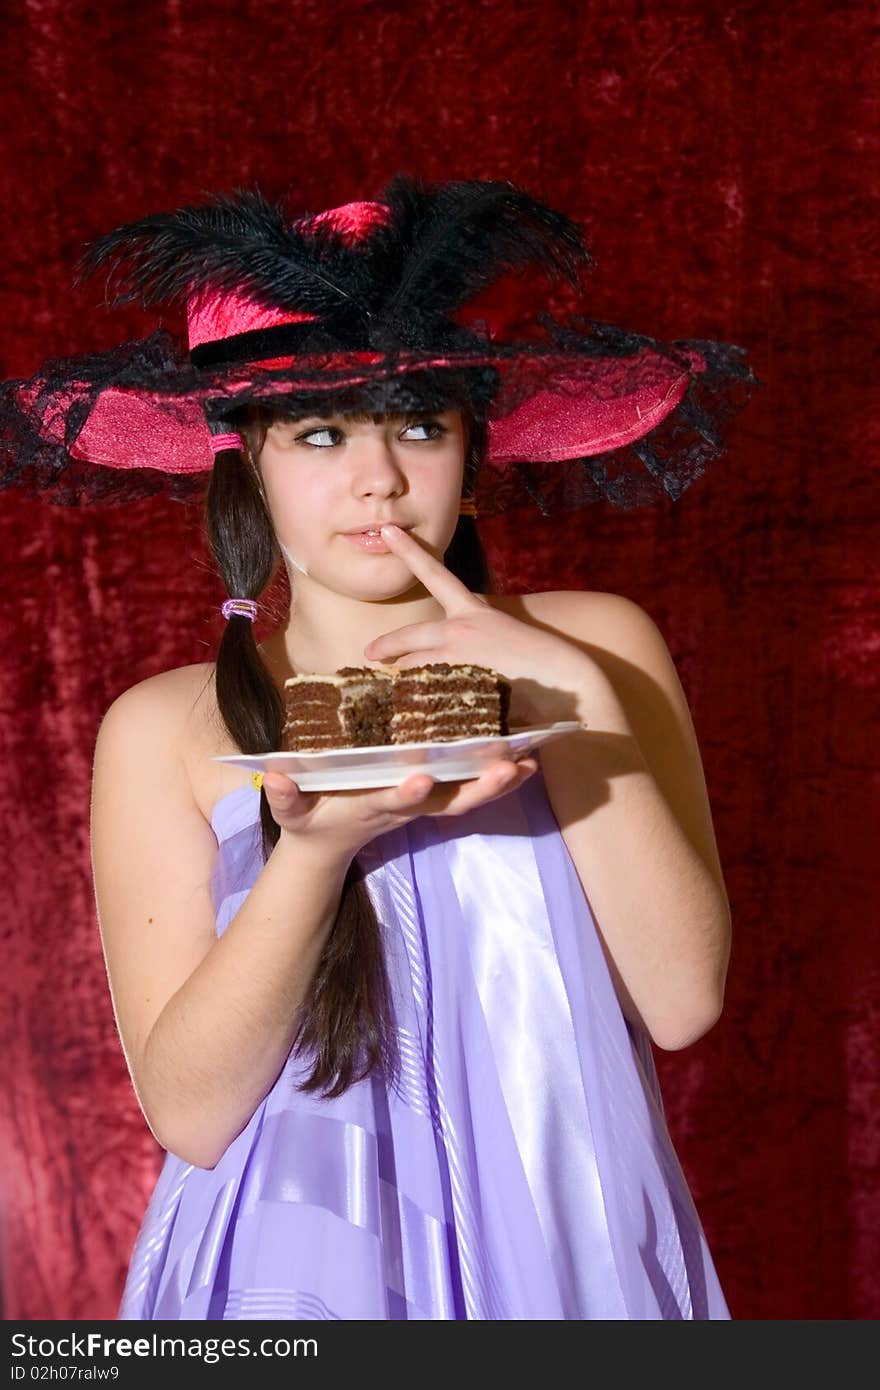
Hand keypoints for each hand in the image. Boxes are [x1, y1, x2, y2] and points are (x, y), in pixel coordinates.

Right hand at [262, 757, 539, 859]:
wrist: (328, 843)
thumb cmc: (309, 820)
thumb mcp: (290, 811)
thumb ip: (283, 796)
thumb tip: (274, 776)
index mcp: (371, 806)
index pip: (391, 800)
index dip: (406, 792)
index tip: (422, 778)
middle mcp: (405, 807)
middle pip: (447, 803)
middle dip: (477, 789)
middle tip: (506, 769)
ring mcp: (423, 806)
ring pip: (466, 798)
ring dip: (498, 784)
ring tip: (529, 762)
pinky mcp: (433, 799)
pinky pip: (471, 791)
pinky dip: (499, 781)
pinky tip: (528, 761)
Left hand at [363, 523, 591, 726]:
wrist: (567, 683)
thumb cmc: (542, 668)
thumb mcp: (504, 641)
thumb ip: (475, 645)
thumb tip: (451, 662)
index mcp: (473, 613)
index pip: (436, 575)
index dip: (409, 552)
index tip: (388, 533)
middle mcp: (460, 629)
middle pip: (408, 634)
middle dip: (385, 646)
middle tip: (369, 654)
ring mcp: (456, 657)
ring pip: (411, 668)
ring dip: (402, 683)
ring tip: (391, 698)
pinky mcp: (456, 685)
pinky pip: (423, 697)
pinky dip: (418, 708)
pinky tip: (419, 723)